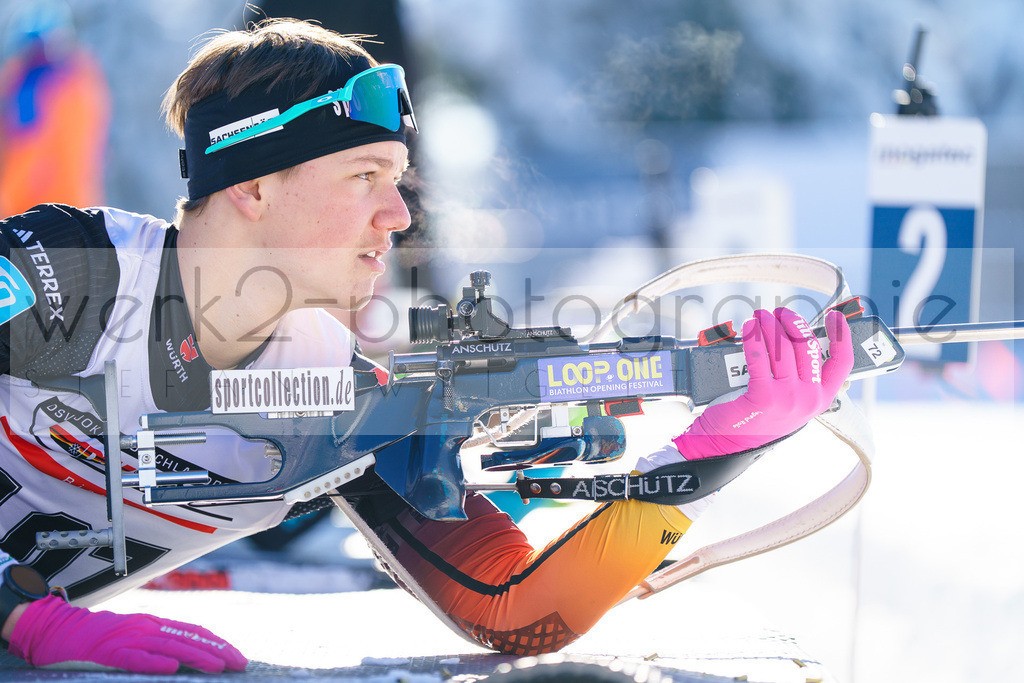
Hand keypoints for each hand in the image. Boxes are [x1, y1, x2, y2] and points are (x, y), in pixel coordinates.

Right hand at [8, 595, 246, 673]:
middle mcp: (144, 627)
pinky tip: (171, 669)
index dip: (217, 643)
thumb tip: (184, 659)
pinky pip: (133, 658)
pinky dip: (153, 663)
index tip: (237, 656)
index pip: (193, 632)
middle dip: (217, 651)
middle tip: (240, 664)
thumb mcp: (131, 636)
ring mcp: (127, 638)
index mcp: (152, 624)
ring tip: (218, 666)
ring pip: (168, 647)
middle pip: (188, 638)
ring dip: (196, 656)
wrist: (54, 628)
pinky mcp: (107, 652)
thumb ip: (155, 644)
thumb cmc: (95, 637)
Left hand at [673, 308, 852, 459]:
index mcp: (822, 399)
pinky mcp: (763, 396)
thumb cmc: (757, 418)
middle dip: (792, 322)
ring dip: (770, 325)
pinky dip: (753, 337)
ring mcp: (788, 398)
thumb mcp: (790, 402)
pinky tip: (748, 328)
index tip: (835, 315)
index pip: (842, 363)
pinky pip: (759, 356)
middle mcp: (809, 398)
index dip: (841, 335)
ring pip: (782, 347)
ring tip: (760, 316)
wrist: (726, 445)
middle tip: (778, 313)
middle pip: (807, 346)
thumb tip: (796, 338)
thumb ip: (800, 377)